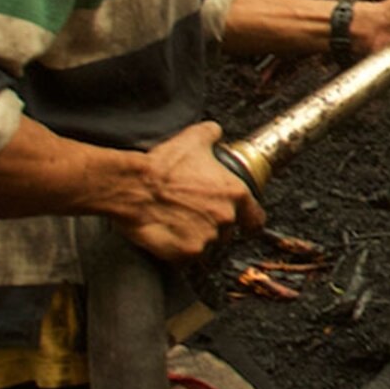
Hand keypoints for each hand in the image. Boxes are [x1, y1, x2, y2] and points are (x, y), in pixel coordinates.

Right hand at [108, 120, 263, 260]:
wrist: (133, 186)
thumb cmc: (162, 165)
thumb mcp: (193, 139)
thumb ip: (211, 134)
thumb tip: (215, 131)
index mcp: (234, 194)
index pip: (256, 219)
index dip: (249, 221)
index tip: (243, 223)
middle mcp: (225, 218)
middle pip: (228, 232)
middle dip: (214, 225)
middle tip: (194, 215)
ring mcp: (207, 238)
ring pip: (208, 245)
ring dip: (197, 237)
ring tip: (178, 223)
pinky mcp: (186, 253)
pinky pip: (187, 257)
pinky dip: (180, 250)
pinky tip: (169, 233)